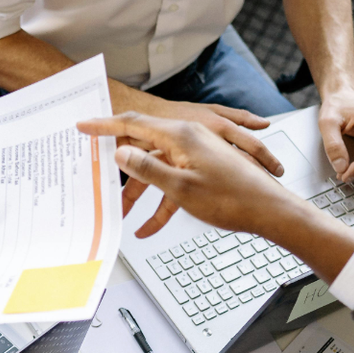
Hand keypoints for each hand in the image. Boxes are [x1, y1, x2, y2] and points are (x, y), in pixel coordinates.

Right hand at [81, 112, 314, 239]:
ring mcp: (198, 155)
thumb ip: (148, 168)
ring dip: (143, 196)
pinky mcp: (205, 170)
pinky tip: (151, 227)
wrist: (272, 211)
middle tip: (99, 184)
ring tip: (125, 218)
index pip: (133, 124)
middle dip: (122, 175)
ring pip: (159, 171)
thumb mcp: (180, 187)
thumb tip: (122, 154)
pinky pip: (176, 183)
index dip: (104, 126)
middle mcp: (189, 140)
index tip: (82, 127)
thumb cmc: (233, 199)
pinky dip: (164, 203)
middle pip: (144, 151)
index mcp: (181, 135)